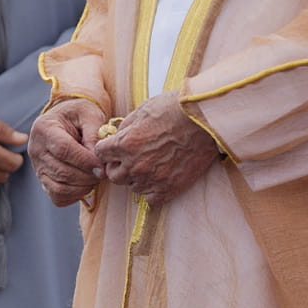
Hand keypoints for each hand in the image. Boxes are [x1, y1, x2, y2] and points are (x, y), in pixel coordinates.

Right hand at [29, 97, 107, 206]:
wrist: (67, 119)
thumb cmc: (80, 115)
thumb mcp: (89, 114)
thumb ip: (94, 134)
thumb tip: (98, 160)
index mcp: (44, 128)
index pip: (63, 149)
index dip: (84, 161)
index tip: (102, 167)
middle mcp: (36, 149)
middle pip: (61, 171)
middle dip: (87, 176)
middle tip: (104, 172)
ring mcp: (37, 167)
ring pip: (59, 187)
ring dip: (83, 187)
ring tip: (97, 177)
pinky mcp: (43, 180)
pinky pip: (57, 196)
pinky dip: (75, 196)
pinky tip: (87, 185)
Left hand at [93, 91, 221, 205]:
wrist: (207, 119)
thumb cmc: (176, 109)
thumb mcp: (144, 109)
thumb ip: (125, 127)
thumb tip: (115, 135)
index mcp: (125, 144)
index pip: (100, 154)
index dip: (107, 149)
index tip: (114, 147)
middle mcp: (135, 164)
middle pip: (113, 175)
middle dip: (118, 166)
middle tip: (131, 157)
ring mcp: (152, 178)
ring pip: (132, 187)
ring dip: (137, 177)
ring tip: (151, 164)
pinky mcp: (170, 188)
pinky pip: (150, 198)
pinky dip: (152, 190)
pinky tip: (160, 176)